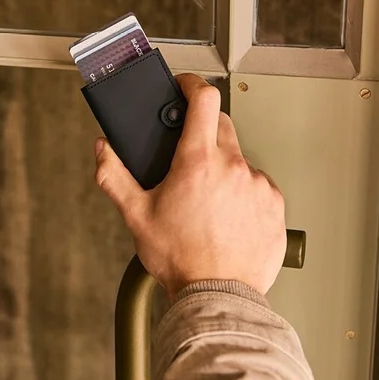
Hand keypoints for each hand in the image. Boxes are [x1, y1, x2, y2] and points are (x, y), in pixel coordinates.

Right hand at [95, 74, 285, 296]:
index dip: (193, 84)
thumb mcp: (136, 215)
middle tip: (187, 159)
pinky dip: (243, 193)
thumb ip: (114, 175)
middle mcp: (232, 166)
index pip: (203, 98)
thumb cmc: (180, 259)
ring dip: (223, 170)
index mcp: (197, 161)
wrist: (216, 295)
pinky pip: (257, 186)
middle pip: (221, 125)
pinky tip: (227, 217)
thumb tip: (103, 150)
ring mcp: (257, 185)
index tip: (186, 86)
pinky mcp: (274, 205)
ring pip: (239, 159)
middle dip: (203, 133)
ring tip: (207, 202)